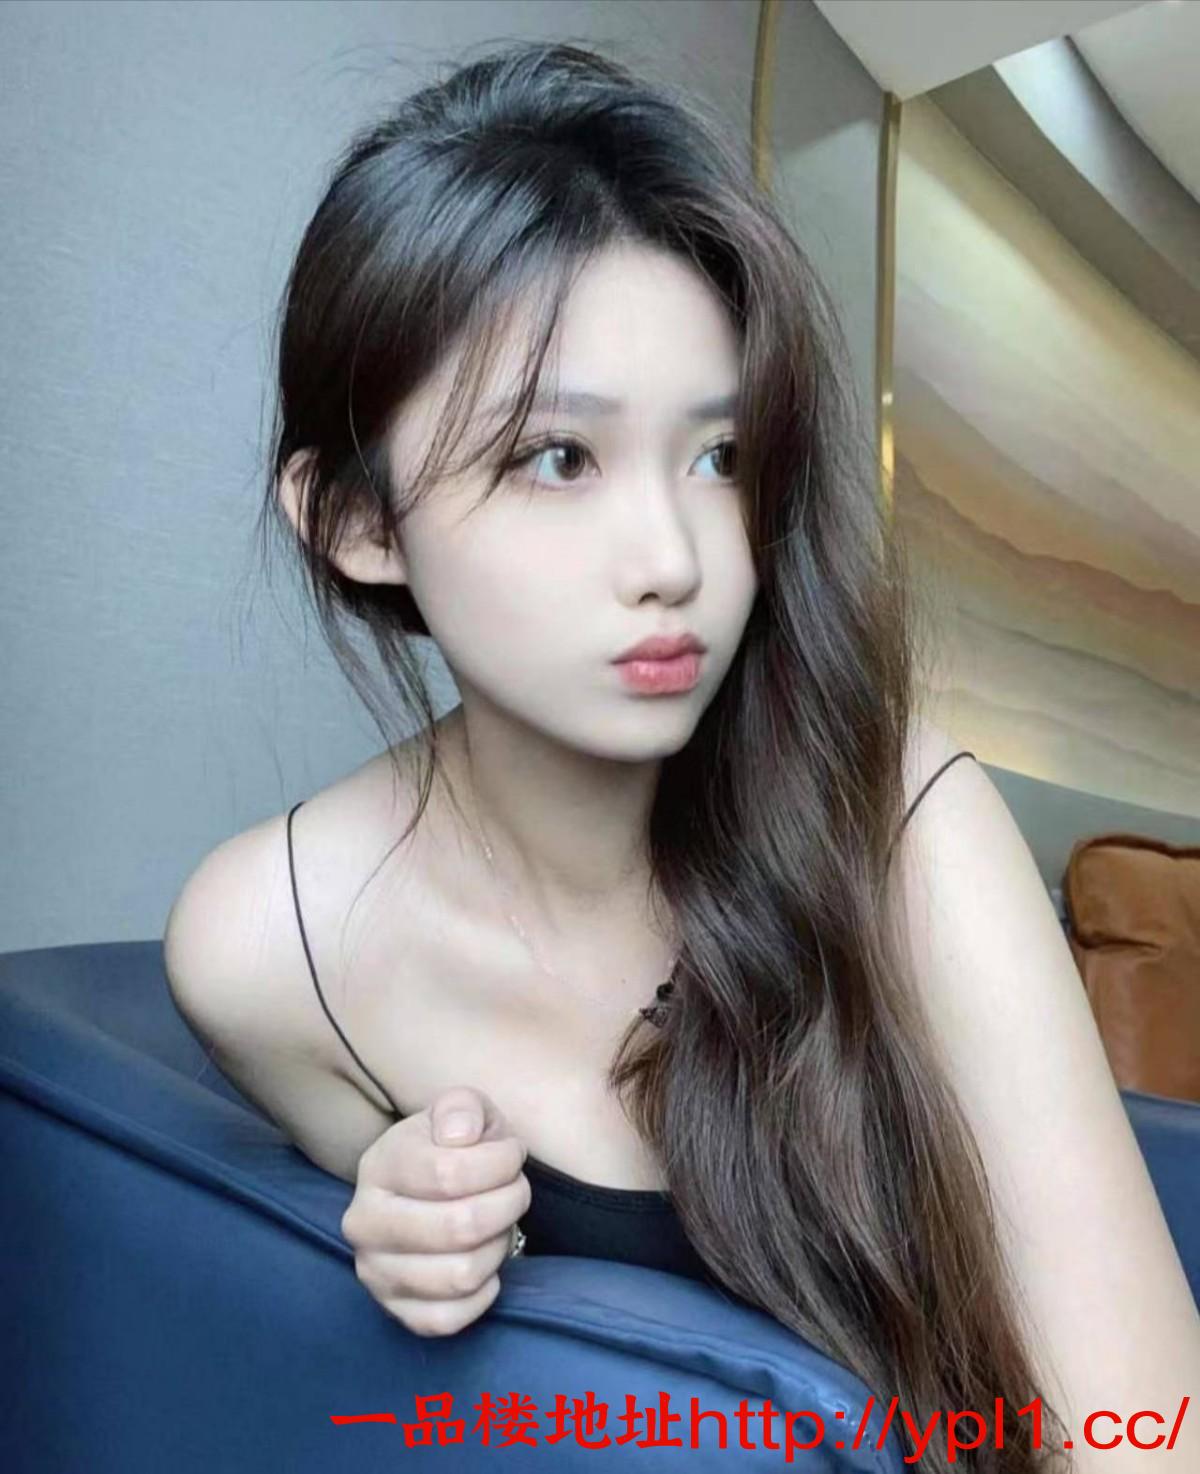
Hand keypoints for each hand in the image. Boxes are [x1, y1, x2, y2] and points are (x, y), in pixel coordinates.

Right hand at [340, 1085, 530, 1336]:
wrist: (431, 1192)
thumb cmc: (453, 1149)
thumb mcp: (460, 1111)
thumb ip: (462, 1107)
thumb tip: (459, 1135)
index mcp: (379, 1166)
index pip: (450, 1173)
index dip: (501, 1163)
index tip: (512, 1155)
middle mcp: (364, 1223)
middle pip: (460, 1228)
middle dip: (507, 1205)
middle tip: (514, 1191)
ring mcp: (375, 1273)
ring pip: (461, 1274)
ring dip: (498, 1246)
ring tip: (499, 1223)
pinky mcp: (396, 1313)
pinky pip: (450, 1319)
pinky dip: (482, 1293)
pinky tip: (485, 1262)